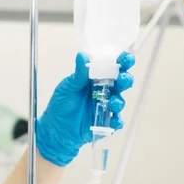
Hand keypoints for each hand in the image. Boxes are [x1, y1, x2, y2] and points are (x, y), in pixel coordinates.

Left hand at [36, 52, 134, 166]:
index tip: (127, 59)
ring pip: (120, 101)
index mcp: (97, 78)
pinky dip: (116, 121)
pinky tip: (112, 120)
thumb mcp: (68, 87)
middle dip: (126, 79)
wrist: (56, 128)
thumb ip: (78, 74)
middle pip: (122, 82)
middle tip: (122, 79)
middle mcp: (105, 91)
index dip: (123, 62)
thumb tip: (82, 55)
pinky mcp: (106, 122)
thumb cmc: (61, 104)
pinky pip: (116, 121)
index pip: (113, 67)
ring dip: (119, 101)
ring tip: (113, 102)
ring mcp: (106, 107)